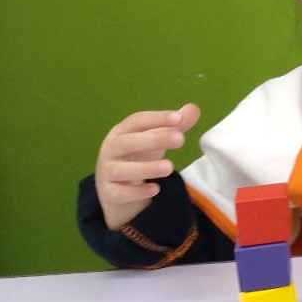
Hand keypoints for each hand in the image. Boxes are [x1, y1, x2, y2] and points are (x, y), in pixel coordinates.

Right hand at [95, 104, 200, 230]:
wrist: (115, 187)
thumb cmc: (137, 155)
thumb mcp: (155, 139)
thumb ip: (174, 126)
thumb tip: (194, 108)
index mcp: (121, 132)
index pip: (136, 121)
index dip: (156, 118)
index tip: (178, 118)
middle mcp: (111, 149)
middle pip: (127, 142)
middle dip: (153, 140)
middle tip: (181, 139)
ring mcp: (108, 172)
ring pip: (121, 170)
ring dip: (146, 168)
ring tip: (170, 168)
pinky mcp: (109, 193)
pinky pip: (120, 193)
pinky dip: (136, 192)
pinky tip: (156, 189)